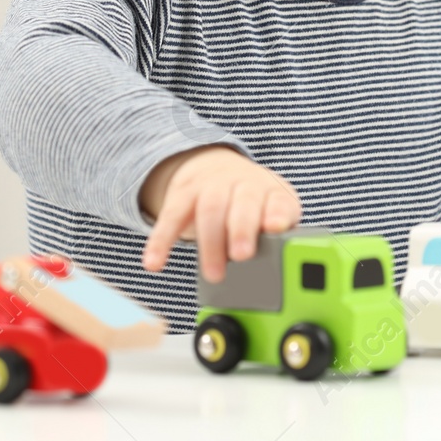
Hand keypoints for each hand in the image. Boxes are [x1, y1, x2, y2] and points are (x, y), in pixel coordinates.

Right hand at [139, 145, 300, 280]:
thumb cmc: (251, 202)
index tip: (277, 227)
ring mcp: (211, 185)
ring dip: (211, 243)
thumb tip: (285, 265)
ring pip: (210, 209)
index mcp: (270, 191)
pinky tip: (155, 263)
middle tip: (242, 256)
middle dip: (241, 229)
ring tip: (214, 274)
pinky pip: (171, 216)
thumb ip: (279, 235)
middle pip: (243, 203)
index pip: (278, 200)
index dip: (278, 213)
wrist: (215, 166)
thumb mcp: (271, 211)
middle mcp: (242, 183)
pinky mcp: (182, 193)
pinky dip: (161, 241)